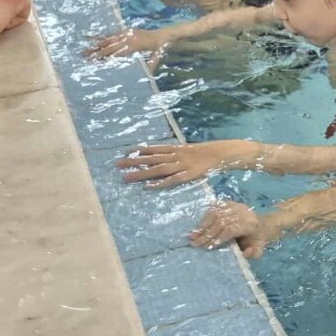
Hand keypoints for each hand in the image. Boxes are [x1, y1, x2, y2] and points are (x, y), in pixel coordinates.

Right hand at [83, 26, 171, 67]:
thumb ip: (151, 66)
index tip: (97, 62)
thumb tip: (148, 78)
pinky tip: (90, 39)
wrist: (162, 35)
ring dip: (95, 45)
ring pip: (107, 40)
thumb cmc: (159, 49)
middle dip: (97, 52)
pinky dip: (100, 37)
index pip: (117, 53)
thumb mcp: (157, 58)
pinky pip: (111, 35)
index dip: (107, 57)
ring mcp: (125, 34)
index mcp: (134, 45)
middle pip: (109, 46)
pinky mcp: (124, 32)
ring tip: (84, 50)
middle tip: (84, 58)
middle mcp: (128, 38)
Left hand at [115, 141, 234, 187]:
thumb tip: (162, 154)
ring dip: (141, 173)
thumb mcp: (187, 149)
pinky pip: (171, 180)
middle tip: (117, 164)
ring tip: (126, 177)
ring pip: (157, 169)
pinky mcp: (187, 175)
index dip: (138, 150)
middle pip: (150, 159)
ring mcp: (179, 165)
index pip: (153, 149)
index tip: (124, 152)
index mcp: (174, 149)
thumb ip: (174, 152)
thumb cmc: (203, 153)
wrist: (219, 153)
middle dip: (133, 161)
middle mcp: (174, 156)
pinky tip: (148, 187)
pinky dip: (160, 183)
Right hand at [190, 201, 267, 257]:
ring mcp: (235, 205)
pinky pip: (214, 208)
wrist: (261, 225)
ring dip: (202, 225)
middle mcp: (242, 212)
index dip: (218, 238)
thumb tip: (245, 253)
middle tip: (195, 243)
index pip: (231, 229)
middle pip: (221, 221)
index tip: (207, 247)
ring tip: (193, 236)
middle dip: (207, 233)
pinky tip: (197, 227)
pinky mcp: (228, 203)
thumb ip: (253, 253)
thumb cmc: (256, 240)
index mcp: (250, 224)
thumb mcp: (258, 249)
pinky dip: (204, 217)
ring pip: (215, 213)